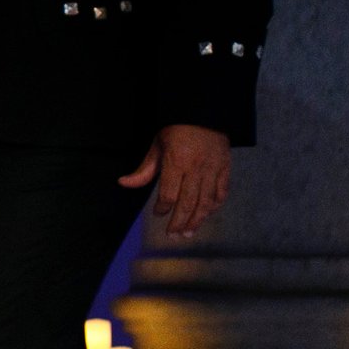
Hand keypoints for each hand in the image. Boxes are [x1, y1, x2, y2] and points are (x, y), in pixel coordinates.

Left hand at [120, 123, 232, 239]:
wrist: (204, 113)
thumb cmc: (176, 130)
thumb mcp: (156, 146)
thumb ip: (144, 170)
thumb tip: (123, 183)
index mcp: (176, 162)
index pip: (169, 193)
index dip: (162, 207)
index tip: (157, 213)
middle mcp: (196, 169)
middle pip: (188, 202)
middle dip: (180, 222)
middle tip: (173, 236)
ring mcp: (213, 170)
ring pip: (206, 202)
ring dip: (197, 220)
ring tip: (188, 233)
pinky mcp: (225, 169)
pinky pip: (221, 192)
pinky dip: (214, 206)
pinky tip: (207, 214)